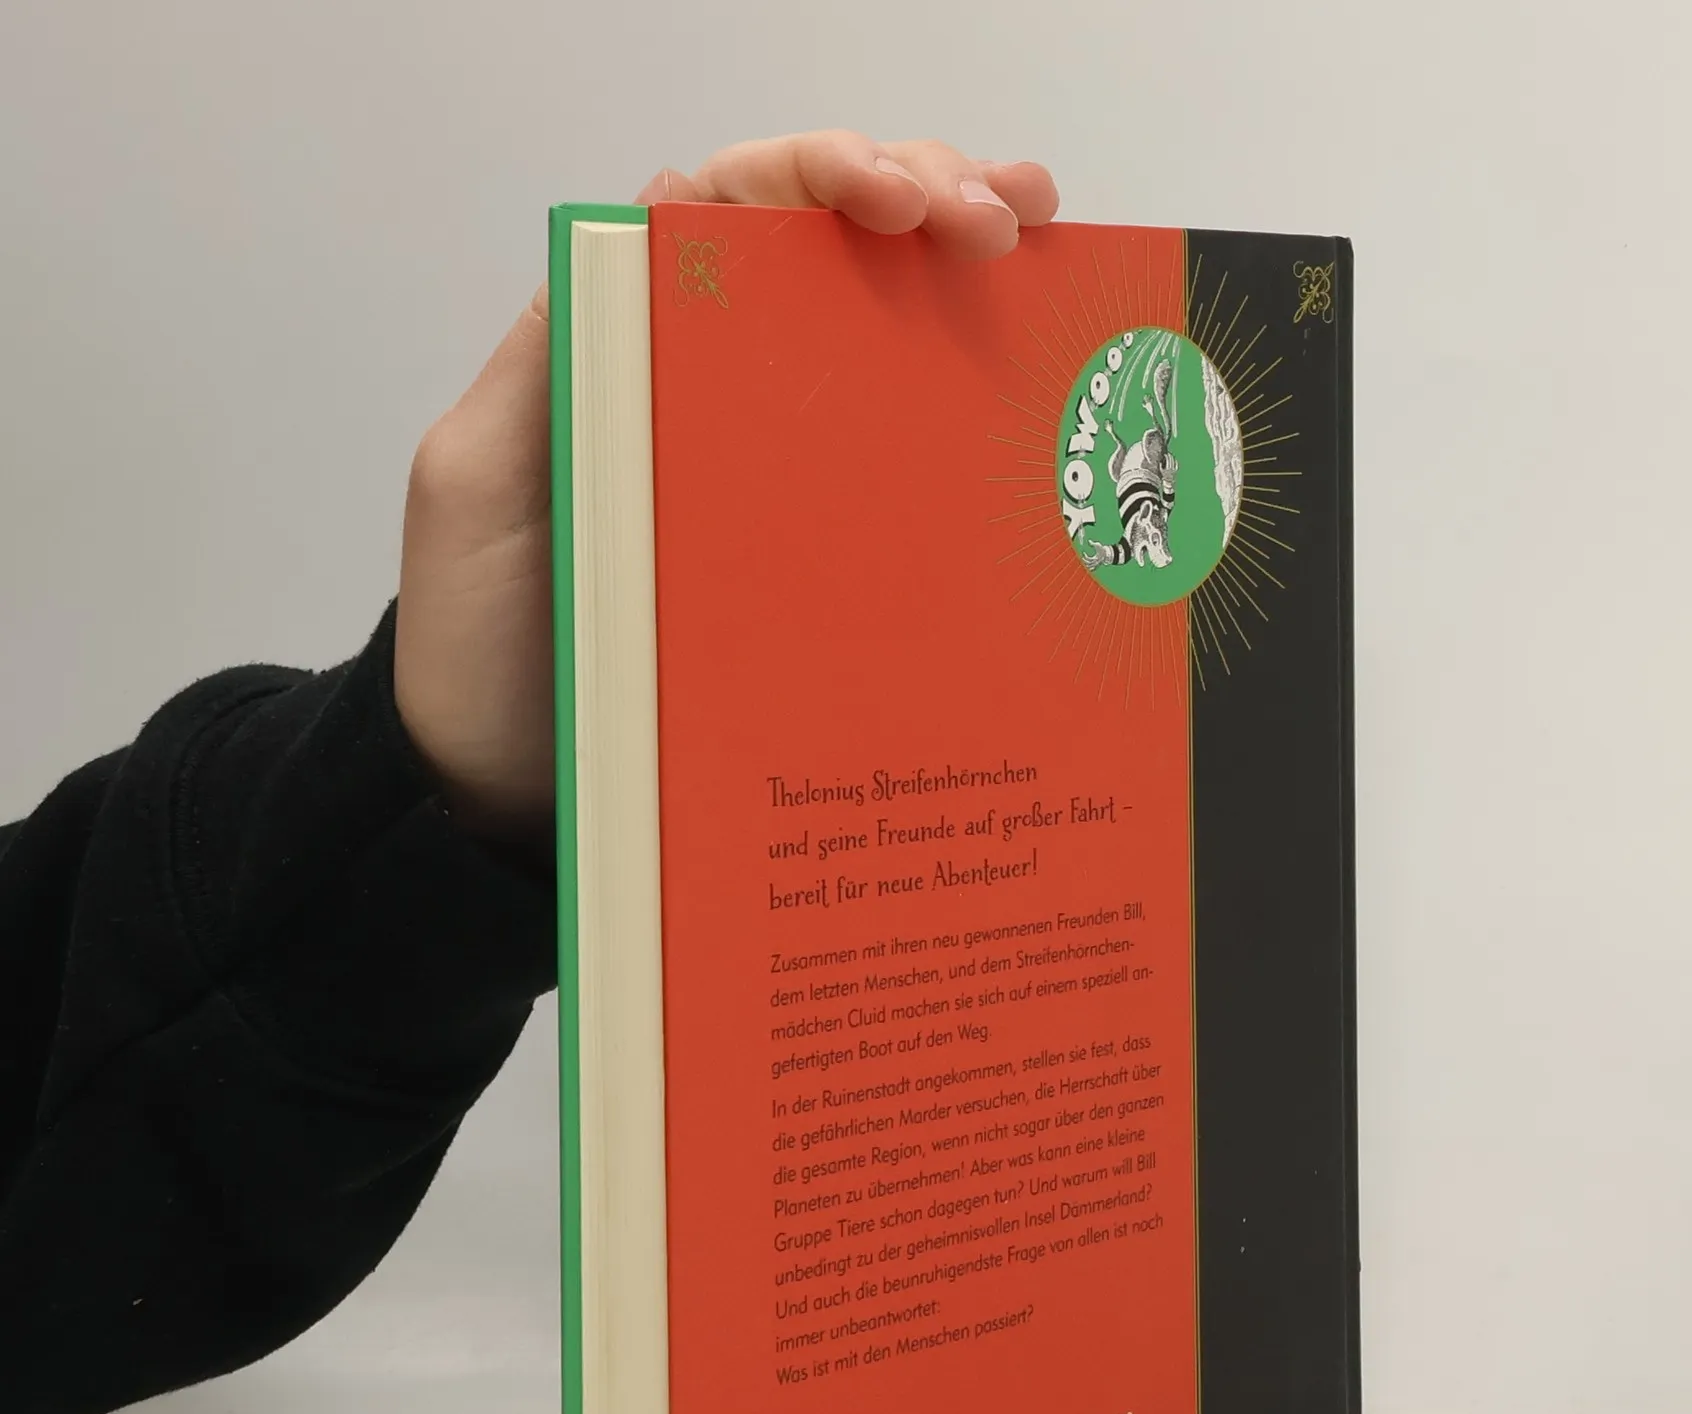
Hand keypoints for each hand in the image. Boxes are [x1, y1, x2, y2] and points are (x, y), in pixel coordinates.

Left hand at [394, 132, 1059, 839]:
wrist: (498, 792)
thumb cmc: (476, 645)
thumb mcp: (479, 482)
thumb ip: (554, 356)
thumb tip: (669, 201)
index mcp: (635, 345)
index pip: (743, 208)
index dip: (830, 175)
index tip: (902, 203)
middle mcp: (714, 388)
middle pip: (835, 252)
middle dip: (931, 198)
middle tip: (1006, 220)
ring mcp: (772, 472)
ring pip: (883, 341)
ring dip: (971, 278)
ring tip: (1047, 251)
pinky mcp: (813, 559)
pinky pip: (899, 471)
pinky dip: (971, 417)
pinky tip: (1037, 391)